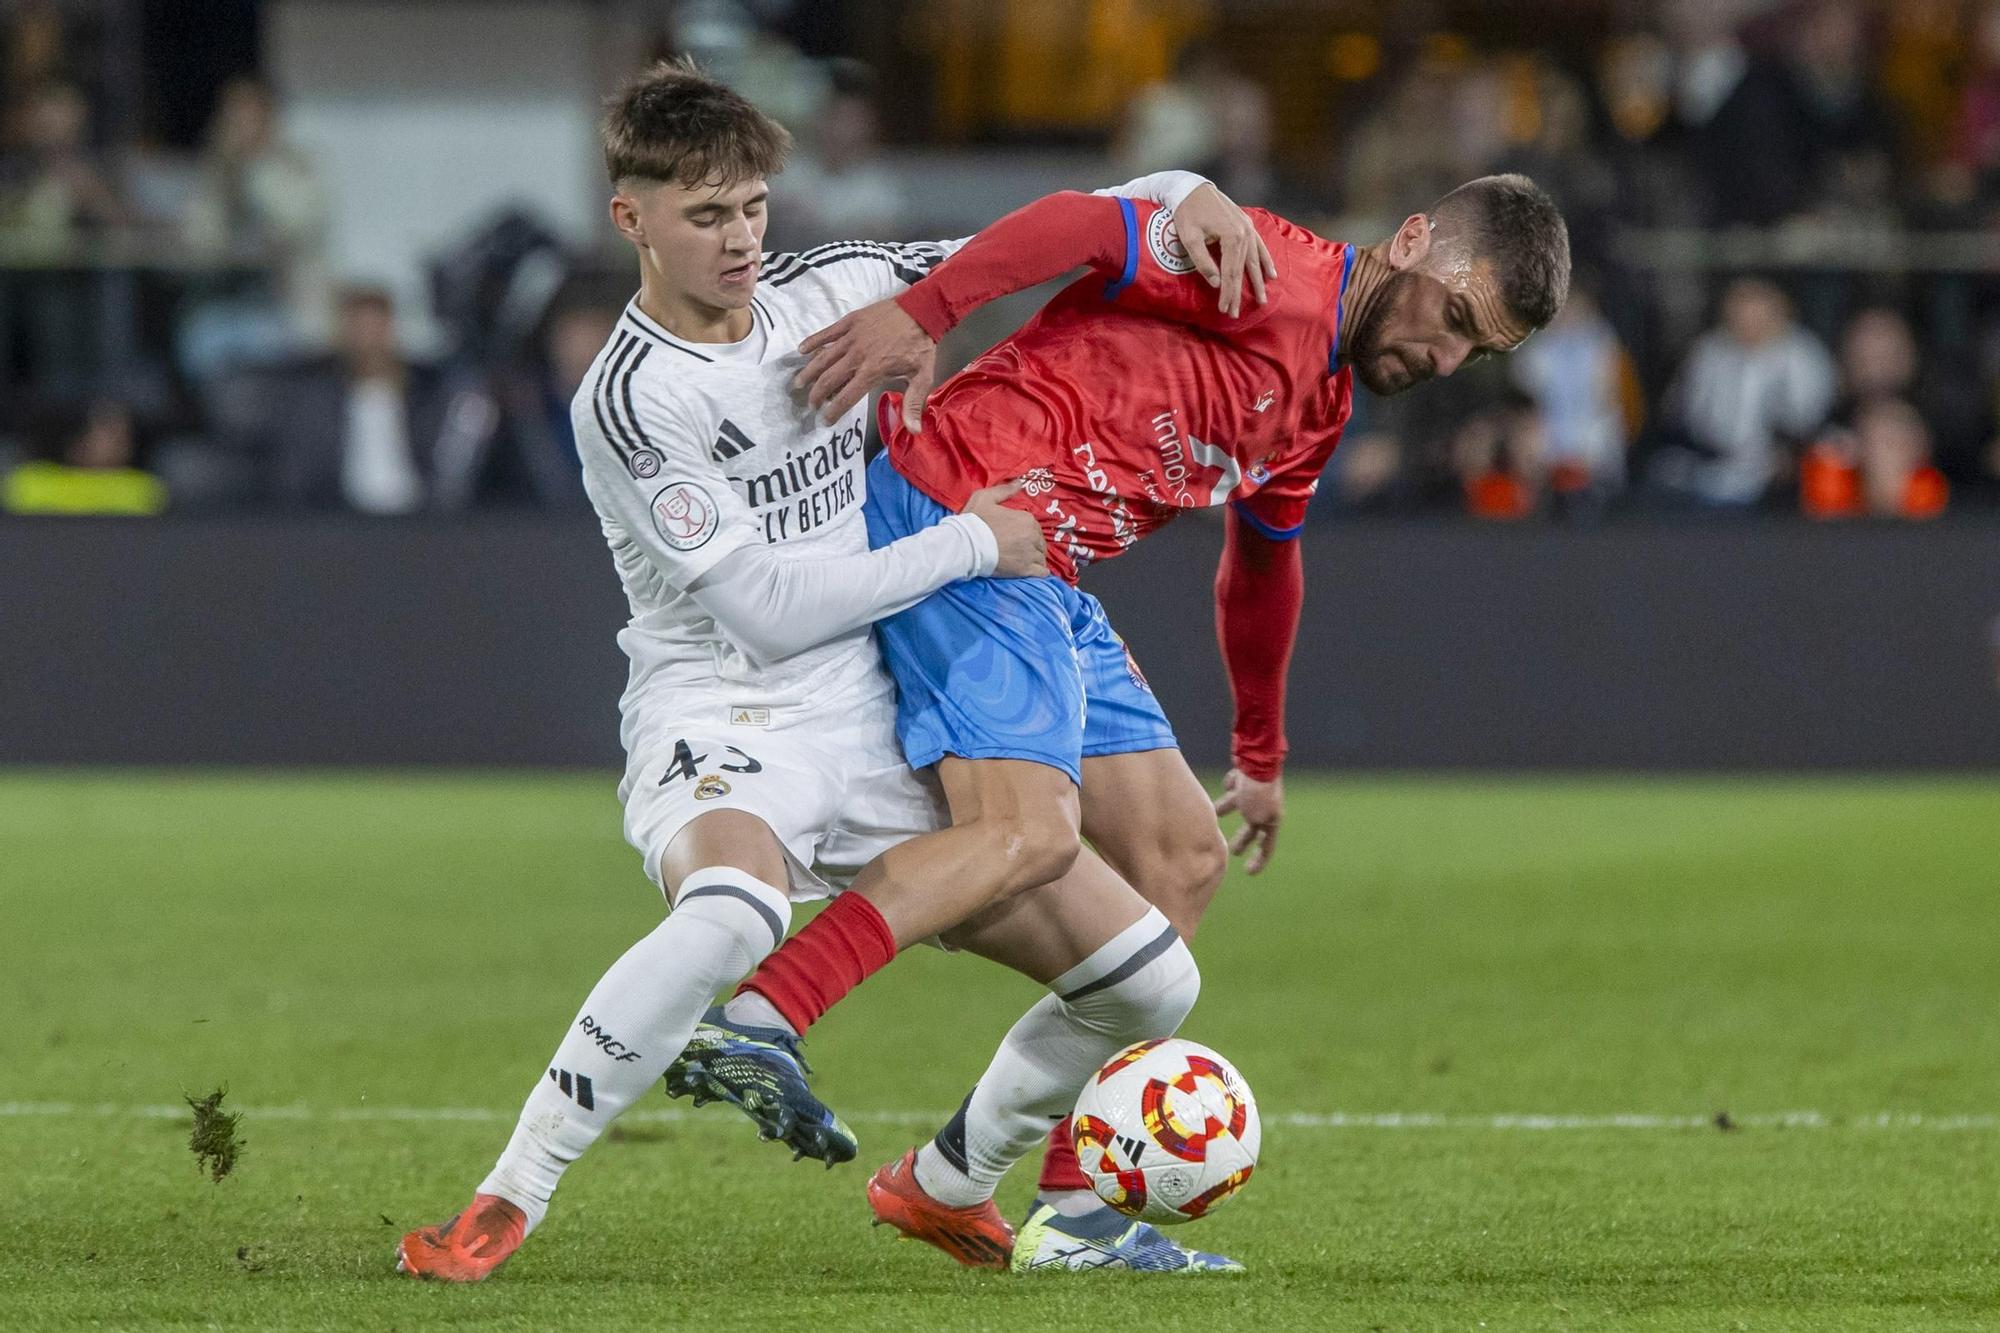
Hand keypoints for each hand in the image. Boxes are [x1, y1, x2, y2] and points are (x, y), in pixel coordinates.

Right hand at [795, 298, 938, 429]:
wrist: (922, 310)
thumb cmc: (921, 345)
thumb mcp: (922, 376)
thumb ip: (913, 404)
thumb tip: (913, 431)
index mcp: (872, 371)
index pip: (847, 396)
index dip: (834, 411)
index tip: (825, 420)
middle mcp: (857, 356)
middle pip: (830, 379)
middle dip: (817, 394)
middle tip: (811, 404)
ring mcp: (851, 337)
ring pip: (823, 357)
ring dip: (809, 372)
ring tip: (798, 383)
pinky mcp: (850, 321)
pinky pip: (827, 333)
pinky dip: (813, 342)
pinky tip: (801, 351)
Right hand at [963, 480, 1047, 577]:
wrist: (965, 546)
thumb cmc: (974, 521)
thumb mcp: (985, 497)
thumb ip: (1005, 490)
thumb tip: (1020, 482)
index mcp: (1026, 518)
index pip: (1034, 527)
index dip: (1026, 533)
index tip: (1015, 537)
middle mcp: (1032, 535)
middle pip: (1040, 542)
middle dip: (1032, 546)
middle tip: (1018, 550)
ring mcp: (1030, 554)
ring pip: (1041, 557)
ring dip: (1035, 558)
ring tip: (1022, 561)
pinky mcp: (1026, 570)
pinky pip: (1042, 572)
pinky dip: (1039, 571)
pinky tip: (1032, 571)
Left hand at [1173, 183, 1277, 318]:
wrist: (1191, 187)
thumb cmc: (1186, 212)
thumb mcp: (1189, 238)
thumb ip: (1203, 262)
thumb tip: (1216, 283)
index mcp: (1232, 236)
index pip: (1231, 272)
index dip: (1227, 292)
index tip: (1224, 309)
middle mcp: (1244, 233)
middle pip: (1243, 269)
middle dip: (1239, 293)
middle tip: (1235, 313)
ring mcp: (1248, 228)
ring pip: (1254, 260)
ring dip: (1257, 281)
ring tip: (1261, 300)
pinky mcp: (1247, 224)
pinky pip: (1260, 246)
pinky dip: (1266, 261)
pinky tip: (1271, 274)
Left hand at [1212, 767, 1282, 873]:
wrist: (1258, 757)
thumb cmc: (1258, 790)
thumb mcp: (1257, 817)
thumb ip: (1251, 830)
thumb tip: (1243, 838)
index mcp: (1271, 819)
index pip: (1266, 846)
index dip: (1259, 861)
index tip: (1249, 872)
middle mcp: (1264, 806)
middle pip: (1251, 827)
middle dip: (1242, 839)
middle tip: (1233, 851)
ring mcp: (1254, 791)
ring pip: (1239, 804)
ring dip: (1227, 810)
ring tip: (1215, 814)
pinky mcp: (1245, 775)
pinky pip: (1234, 784)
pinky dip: (1230, 785)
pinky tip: (1226, 784)